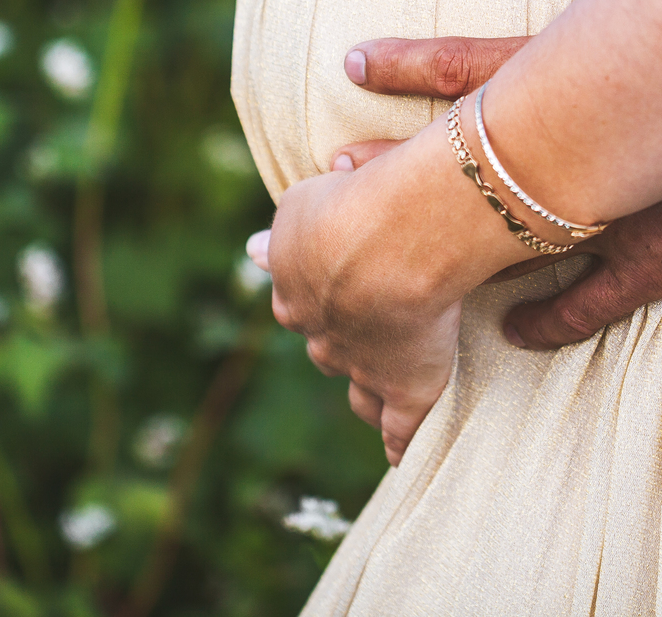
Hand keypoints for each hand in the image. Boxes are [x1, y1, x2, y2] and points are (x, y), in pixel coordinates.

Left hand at [247, 121, 530, 465]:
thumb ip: (282, 234)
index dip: (315, 296)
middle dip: (337, 340)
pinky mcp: (408, 389)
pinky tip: (400, 456)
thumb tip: (253, 249)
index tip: (329, 288)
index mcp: (292, 291)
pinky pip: (401, 428)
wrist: (389, 241)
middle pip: (323, 348)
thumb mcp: (298, 205)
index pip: (295, 303)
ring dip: (363, 389)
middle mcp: (321, 335)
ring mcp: (364, 367)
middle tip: (361, 326)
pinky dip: (402, 443)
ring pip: (358, 389)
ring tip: (371, 394)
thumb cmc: (347, 206)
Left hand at [334, 0, 661, 351]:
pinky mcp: (659, 260)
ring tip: (384, 266)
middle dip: (396, 168)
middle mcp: (583, 151)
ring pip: (510, 240)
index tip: (348, 65)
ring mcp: (615, 212)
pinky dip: (550, 318)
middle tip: (327, 179)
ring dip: (448, 251)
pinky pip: (591, 300)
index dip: (408, 65)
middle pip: (469, 161)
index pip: (474, 67)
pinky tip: (510, 333)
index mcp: (580, 76)